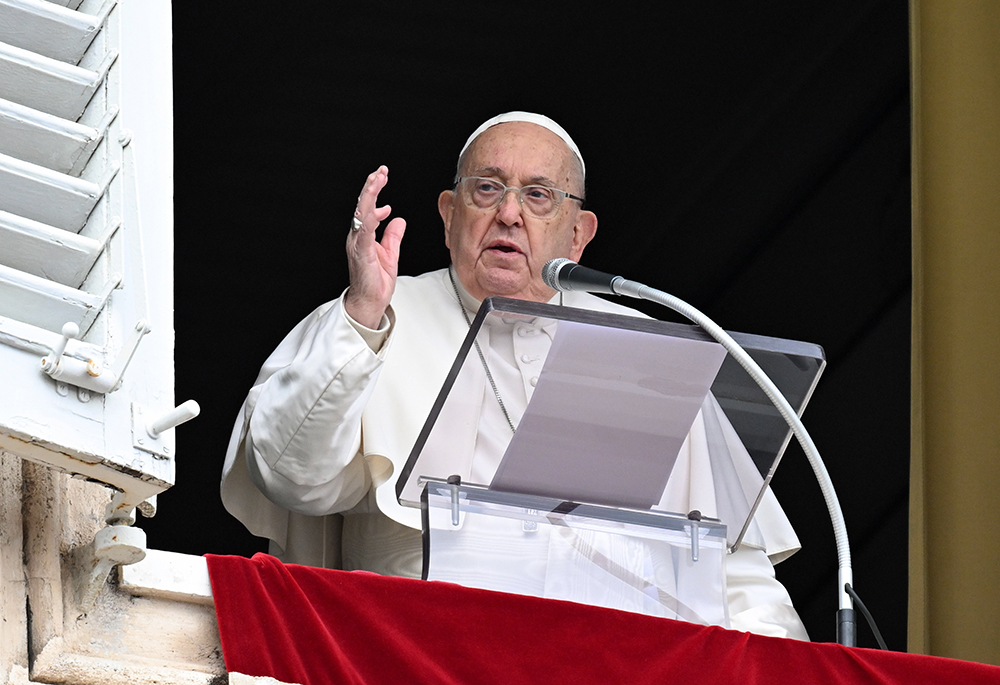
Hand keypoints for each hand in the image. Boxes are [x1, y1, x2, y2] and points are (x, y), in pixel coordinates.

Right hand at [344, 166, 405, 328]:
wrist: (370, 302)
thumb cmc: (376, 282)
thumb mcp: (390, 253)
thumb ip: (393, 235)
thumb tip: (399, 219)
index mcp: (364, 235)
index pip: (367, 207)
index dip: (374, 190)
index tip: (383, 176)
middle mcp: (358, 236)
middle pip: (362, 205)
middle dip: (371, 186)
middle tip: (380, 171)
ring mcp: (358, 244)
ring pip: (361, 214)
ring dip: (370, 196)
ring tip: (378, 180)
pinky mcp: (362, 253)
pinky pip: (365, 233)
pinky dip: (371, 219)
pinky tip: (379, 209)